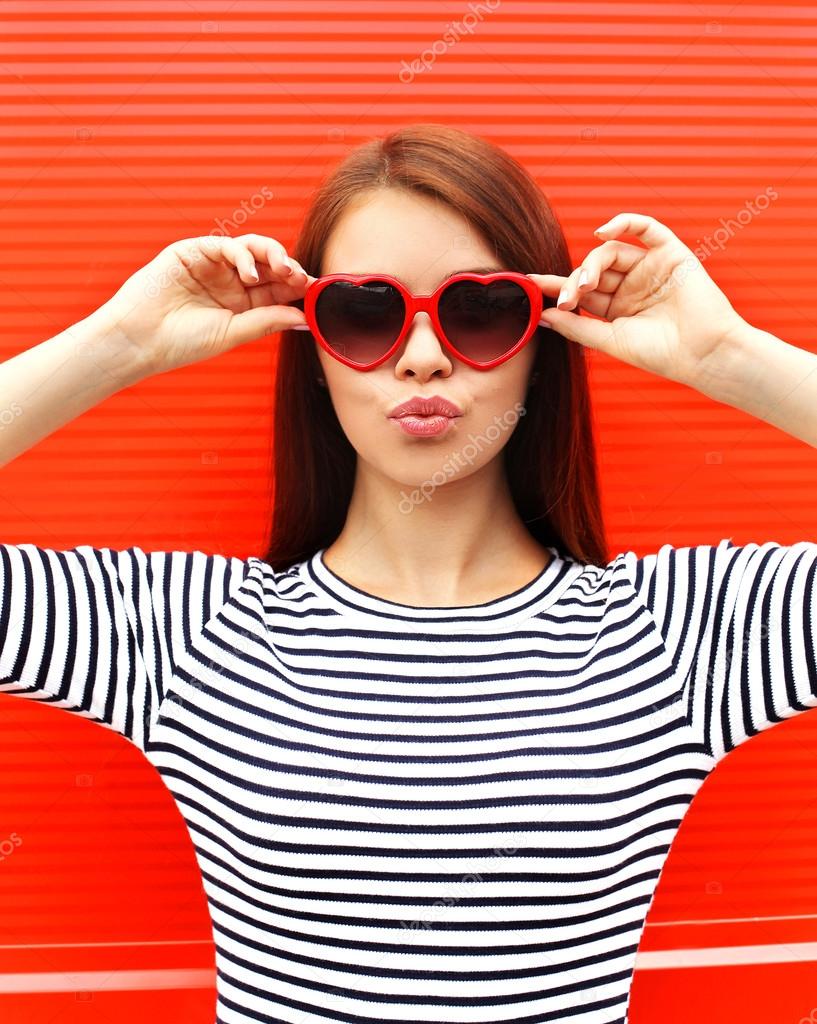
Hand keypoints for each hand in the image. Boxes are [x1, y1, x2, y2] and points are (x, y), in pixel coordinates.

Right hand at [92, 233, 317, 376]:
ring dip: (273, 255)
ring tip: (284, 269)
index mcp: (242, 303)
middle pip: (269, 266)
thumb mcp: (233, 333)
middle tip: (303, 278)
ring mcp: (213, 265)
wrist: (140, 340)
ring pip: (252, 249)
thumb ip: (267, 320)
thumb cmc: (182, 343)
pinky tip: (249, 273)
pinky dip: (243, 255)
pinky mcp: (193, 251)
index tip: (317, 291)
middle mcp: (230, 281)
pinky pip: (225, 245)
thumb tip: (304, 317)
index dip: (298, 287)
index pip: (277, 288)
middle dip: (290, 268)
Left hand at [528, 212, 747, 388]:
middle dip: (574, 281)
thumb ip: (577, 326)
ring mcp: (650, 268)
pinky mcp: (670, 254)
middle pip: (593, 270)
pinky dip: (624, 223)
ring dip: (592, 263)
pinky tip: (602, 232)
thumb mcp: (610, 341)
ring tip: (584, 284)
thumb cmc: (661, 354)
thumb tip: (542, 315)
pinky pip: (646, 228)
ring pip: (612, 252)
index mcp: (616, 309)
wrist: (703, 354)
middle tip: (566, 298)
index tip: (529, 284)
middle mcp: (631, 286)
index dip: (556, 286)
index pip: (581, 291)